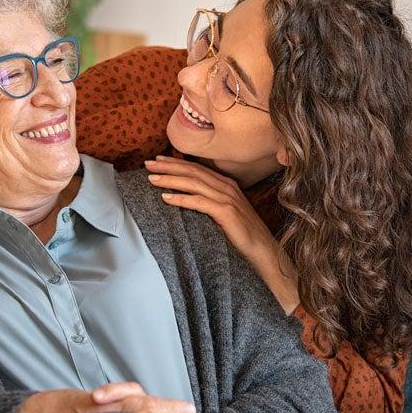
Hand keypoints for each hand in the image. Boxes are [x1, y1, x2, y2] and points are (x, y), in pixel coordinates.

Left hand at [145, 156, 298, 313]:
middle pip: (192, 171)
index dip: (175, 163)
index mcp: (226, 184)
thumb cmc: (242, 235)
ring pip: (193, 183)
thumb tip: (183, 198)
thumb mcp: (223, 213)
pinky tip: (166, 198)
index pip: (196, 168)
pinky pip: (199, 202)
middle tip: (147, 165)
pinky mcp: (227, 212)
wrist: (264, 252)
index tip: (157, 161)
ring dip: (170, 179)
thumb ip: (208, 202)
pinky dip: (181, 199)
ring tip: (152, 179)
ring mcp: (227, 198)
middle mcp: (226, 187)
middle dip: (168, 166)